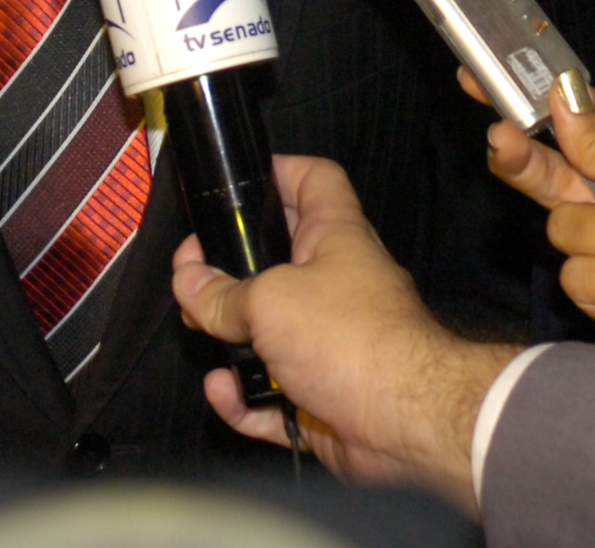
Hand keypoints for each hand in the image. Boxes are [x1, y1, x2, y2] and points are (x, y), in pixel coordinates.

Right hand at [172, 154, 517, 517]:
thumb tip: (187, 282)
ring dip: (230, 338)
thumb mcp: (271, 300)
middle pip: (275, 262)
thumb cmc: (352, 338)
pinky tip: (223, 390)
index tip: (237, 181)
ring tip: (198, 332)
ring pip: (267, 334)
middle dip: (229, 268)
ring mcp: (329, 345)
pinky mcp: (321, 398)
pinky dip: (242, 396)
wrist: (407, 421)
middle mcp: (335, 285)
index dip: (279, 171)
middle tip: (191, 275)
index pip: (314, 181)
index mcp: (336, 239)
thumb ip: (222, 293)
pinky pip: (269, 394)